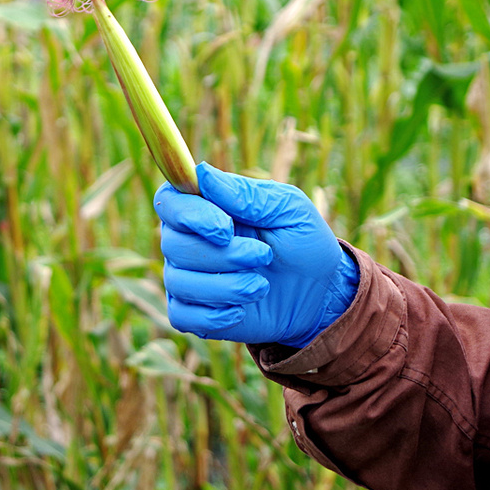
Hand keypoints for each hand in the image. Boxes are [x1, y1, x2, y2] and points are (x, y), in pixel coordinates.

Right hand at [155, 162, 358, 346]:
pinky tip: (241, 311)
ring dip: (225, 286)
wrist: (320, 294)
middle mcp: (189, 240)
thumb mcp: (288, 209)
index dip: (188, 214)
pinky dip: (213, 315)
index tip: (225, 228)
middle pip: (173, 244)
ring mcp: (189, 278)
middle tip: (263, 255)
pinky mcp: (195, 313)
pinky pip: (181, 315)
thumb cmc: (303, 242)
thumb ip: (245, 193)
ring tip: (260, 285)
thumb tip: (201, 173)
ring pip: (177, 281)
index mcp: (207, 207)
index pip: (168, 201)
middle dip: (222, 255)